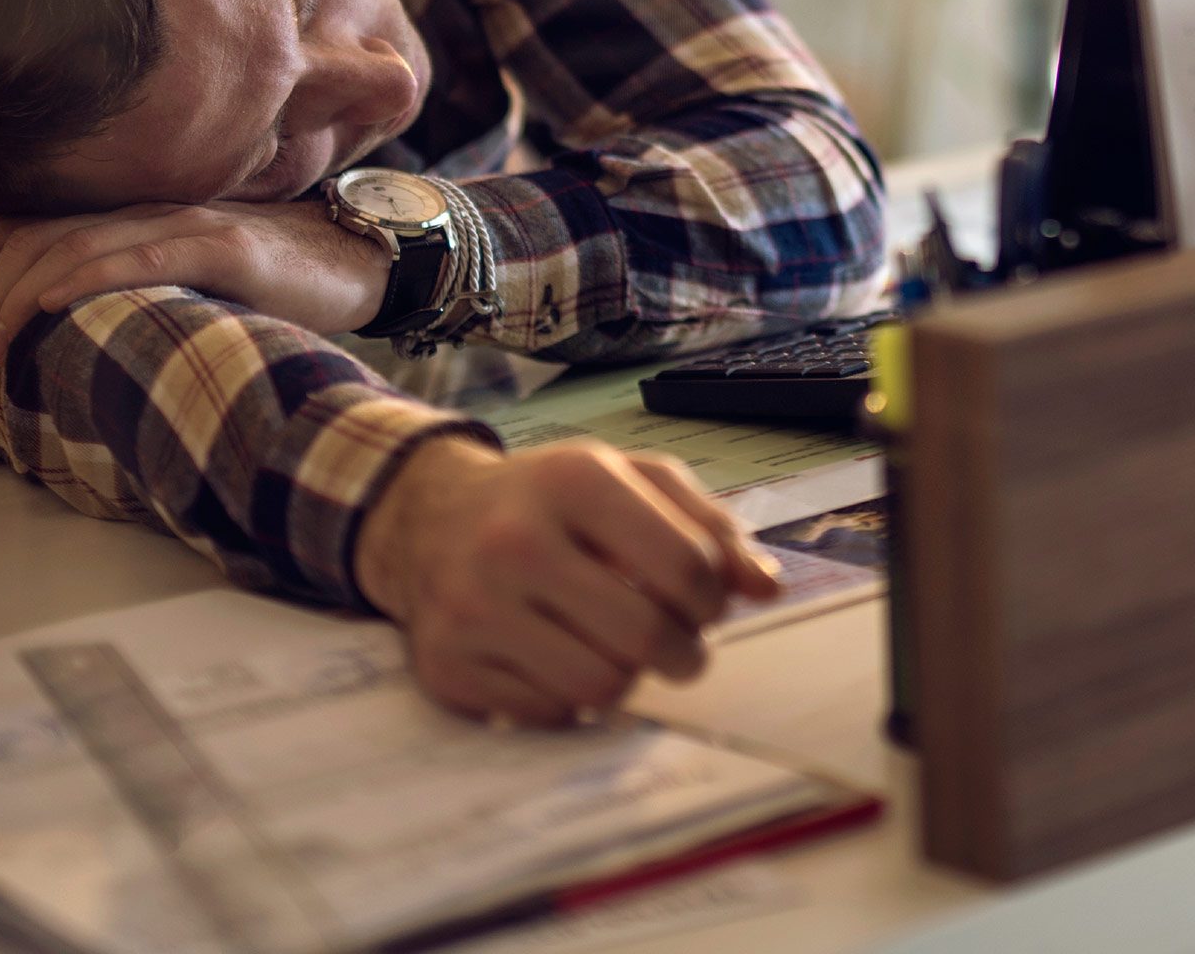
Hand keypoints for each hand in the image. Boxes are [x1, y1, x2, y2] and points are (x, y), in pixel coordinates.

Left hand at [0, 199, 390, 377]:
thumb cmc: (279, 276)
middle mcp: (153, 206)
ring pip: (77, 248)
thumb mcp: (192, 274)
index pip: (34, 226)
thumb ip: (133, 277)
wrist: (364, 259)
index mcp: (138, 212)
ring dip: (20, 300)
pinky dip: (88, 277)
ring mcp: (186, 223)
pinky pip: (143, 257)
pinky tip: (51, 302)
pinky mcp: (224, 247)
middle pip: (39, 235)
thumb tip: (62, 309)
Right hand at [357, 436, 784, 723]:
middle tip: (680, 646)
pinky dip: (572, 697)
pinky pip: (551, 713)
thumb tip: (767, 589)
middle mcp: (514, 541)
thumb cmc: (551, 501)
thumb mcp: (632, 481)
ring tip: (622, 650)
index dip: (713, 599)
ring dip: (630, 679)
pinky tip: (561, 658)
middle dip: (684, 652)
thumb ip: (709, 526)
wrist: (428, 519)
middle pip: (646, 636)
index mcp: (572, 480)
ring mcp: (473, 608)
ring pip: (601, 686)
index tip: (703, 603)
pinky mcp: (449, 667)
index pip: (686, 567)